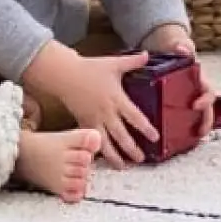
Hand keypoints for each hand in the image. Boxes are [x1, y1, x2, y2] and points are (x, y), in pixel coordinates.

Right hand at [57, 51, 160, 168]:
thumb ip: (134, 61)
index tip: (155, 137)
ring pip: (105, 143)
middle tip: (141, 159)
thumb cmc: (91, 68)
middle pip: (121, 135)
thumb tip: (149, 55)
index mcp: (117, 99)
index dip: (145, 128)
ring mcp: (93, 120)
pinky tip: (102, 159)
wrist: (65, 75)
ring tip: (123, 167)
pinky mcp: (83, 123)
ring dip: (114, 156)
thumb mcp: (114, 63)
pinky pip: (91, 139)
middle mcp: (106, 112)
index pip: (135, 116)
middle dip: (131, 148)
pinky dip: (96, 150)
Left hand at [143, 25, 216, 138]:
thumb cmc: (176, 49)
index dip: (205, 101)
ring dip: (197, 128)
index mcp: (199, 81)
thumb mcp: (179, 46)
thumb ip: (182, 48)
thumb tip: (182, 49)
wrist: (167, 49)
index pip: (208, 93)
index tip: (195, 105)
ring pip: (196, 117)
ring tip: (191, 141)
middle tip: (200, 133)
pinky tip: (172, 140)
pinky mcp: (175, 105)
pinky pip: (181, 119)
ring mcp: (186, 100)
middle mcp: (196, 92)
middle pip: (207, 110)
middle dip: (206, 121)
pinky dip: (181, 130)